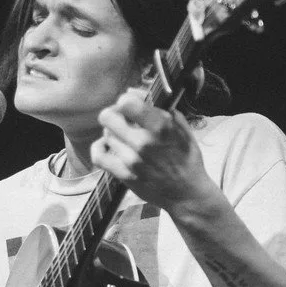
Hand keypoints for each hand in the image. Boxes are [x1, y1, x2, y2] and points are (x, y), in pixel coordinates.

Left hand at [92, 91, 217, 215]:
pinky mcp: (123, 175)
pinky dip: (99, 147)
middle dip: (115, 114)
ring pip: (106, 134)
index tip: (131, 105)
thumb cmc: (187, 159)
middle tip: (123, 119)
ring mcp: (131, 160)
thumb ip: (162, 109)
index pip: (126, 103)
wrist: (187, 194)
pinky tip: (107, 146)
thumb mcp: (183, 129)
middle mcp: (143, 142)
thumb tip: (136, 93)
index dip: (126, 100)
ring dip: (114, 133)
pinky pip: (98, 156)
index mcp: (160, 127)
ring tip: (125, 137)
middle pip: (108, 117)